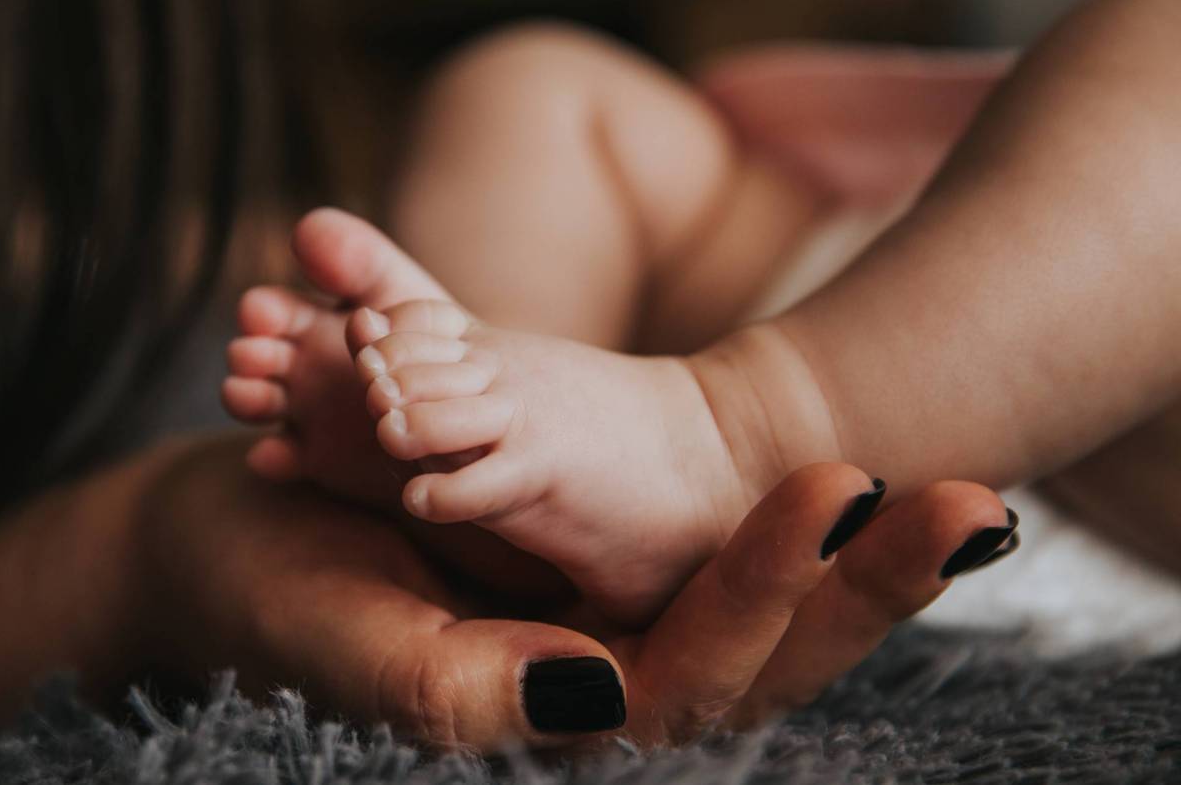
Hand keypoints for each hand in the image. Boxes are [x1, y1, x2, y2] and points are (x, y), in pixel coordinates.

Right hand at [140, 440, 1015, 747]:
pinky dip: (783, 527)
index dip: (772, 588)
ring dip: (857, 560)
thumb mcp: (350, 642)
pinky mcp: (588, 579)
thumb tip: (601, 687)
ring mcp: (599, 634)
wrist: (228, 543)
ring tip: (961, 499)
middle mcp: (593, 690)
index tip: (837, 488)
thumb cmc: (270, 598)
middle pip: (761, 659)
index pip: (694, 680)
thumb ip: (457, 689)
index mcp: (546, 718)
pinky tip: (856, 483)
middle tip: (974, 509)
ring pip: (754, 613)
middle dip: (865, 588)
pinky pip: (708, 561)